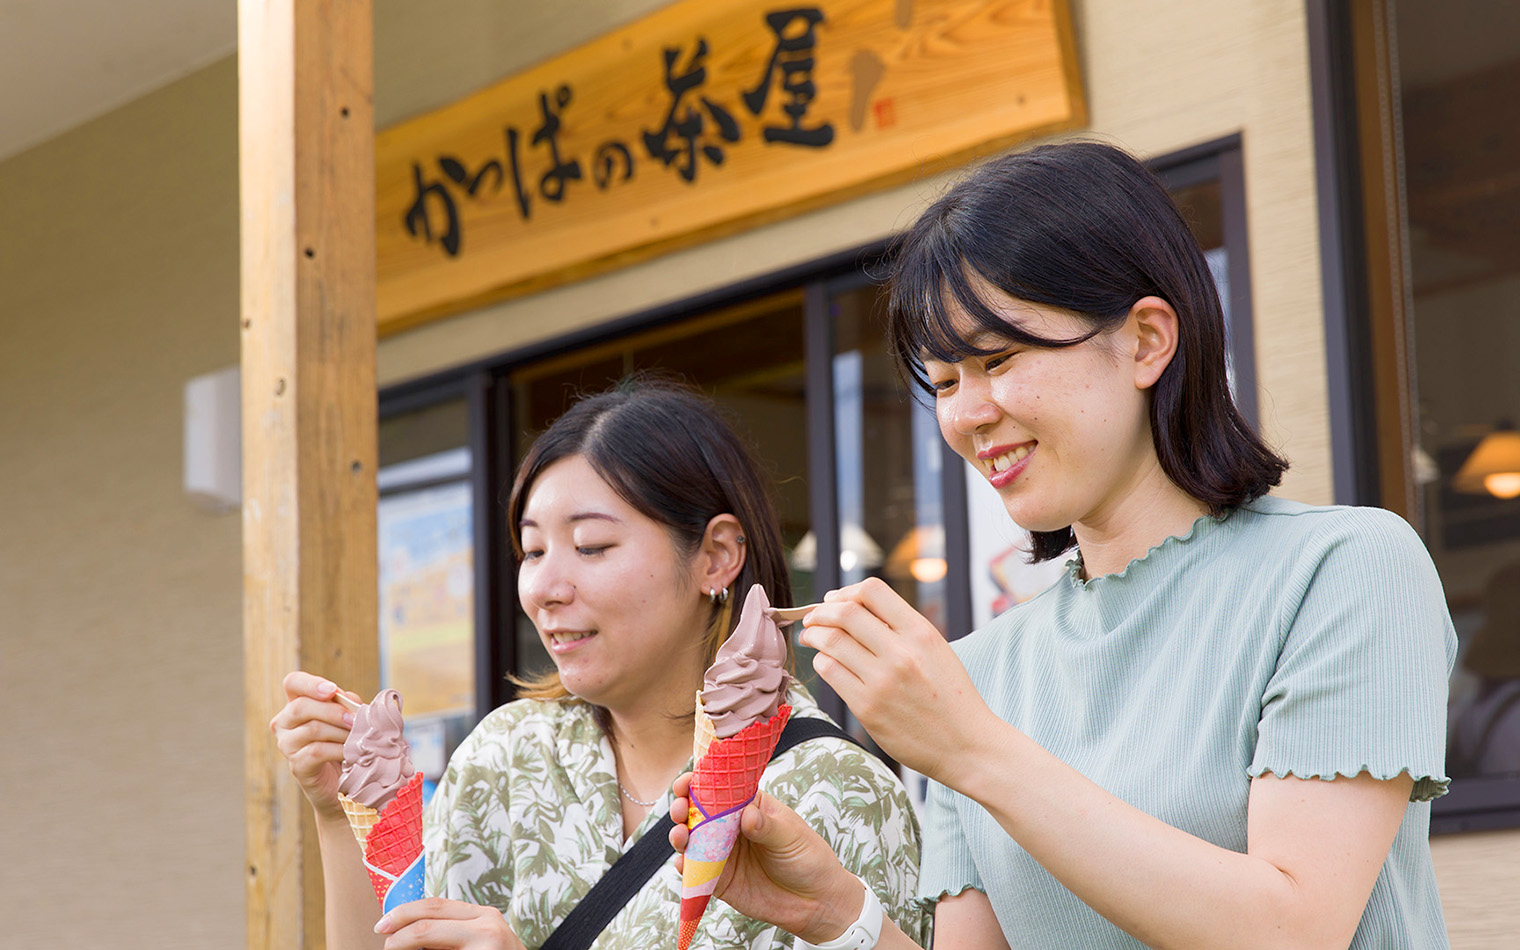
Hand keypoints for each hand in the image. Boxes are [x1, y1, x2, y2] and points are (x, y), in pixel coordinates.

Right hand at [269, 670, 361, 817]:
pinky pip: (316, 751)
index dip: (311, 684)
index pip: (293, 682)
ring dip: (340, 732)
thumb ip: (347, 704)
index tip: (332, 691)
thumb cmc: (345, 742)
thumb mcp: (348, 717)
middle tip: (355, 720)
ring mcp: (287, 745)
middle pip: (301, 706)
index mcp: (296, 703)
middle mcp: (284, 723)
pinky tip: (351, 753)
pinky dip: (338, 749)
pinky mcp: (296, 766)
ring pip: (311, 729)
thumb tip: (349, 700)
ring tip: (358, 737)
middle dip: (333, 711)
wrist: (344, 782)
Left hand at [374, 898, 524, 949]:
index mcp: (484, 916)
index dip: (403, 913)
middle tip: (383, 943)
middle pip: (428, 923)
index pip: (435, 906)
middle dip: (398, 935)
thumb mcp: (482, 939)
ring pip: (429, 943)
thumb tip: (407, 932)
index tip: (383, 925)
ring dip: (406, 948)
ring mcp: (486, 949)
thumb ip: (454, 931)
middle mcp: (487, 927)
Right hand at [667, 773, 864, 943]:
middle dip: (683, 807)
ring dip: (679, 835)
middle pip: (699, 812)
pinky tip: (683, 864)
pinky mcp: (719, 880)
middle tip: (681, 809)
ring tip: (680, 836)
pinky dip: (685, 867)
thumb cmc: (808, 858)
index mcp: (749, 805)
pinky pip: (695, 872)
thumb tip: (747, 815)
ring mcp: (723, 853)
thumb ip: (767, 826)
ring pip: (692, 840)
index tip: (688, 781)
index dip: (701, 782)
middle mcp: (731, 827)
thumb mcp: (791, 836)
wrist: (815, 902)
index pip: (721, 788)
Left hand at [800, 577, 993, 780]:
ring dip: (814, 635)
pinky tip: (826, 663)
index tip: (834, 600)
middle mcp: (901, 653)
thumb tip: (854, 607)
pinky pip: (830, 672)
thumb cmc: (950, 697)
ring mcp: (883, 681)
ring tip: (812, 637)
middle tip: (813, 618)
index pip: (872, 590)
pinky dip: (822, 661)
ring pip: (831, 641)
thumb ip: (902, 628)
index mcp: (921, 633)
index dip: (845, 591)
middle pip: (845, 613)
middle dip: (821, 612)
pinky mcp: (868, 707)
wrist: (967, 746)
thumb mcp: (937, 650)